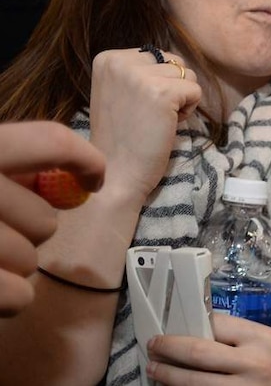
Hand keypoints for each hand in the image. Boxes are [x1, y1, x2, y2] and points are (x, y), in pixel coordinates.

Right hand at [0, 121, 104, 316]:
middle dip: (28, 231)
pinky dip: (8, 298)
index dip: (85, 161)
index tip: (93, 180)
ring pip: (30, 261)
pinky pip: (19, 296)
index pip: (51, 142)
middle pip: (45, 220)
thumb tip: (71, 184)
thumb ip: (13, 170)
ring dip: (11, 265)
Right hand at [88, 48, 200, 201]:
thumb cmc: (121, 138)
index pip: (155, 55)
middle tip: (151, 115)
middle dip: (172, 87)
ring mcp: (141, 76)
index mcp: (108, 58)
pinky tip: (168, 125)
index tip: (137, 106)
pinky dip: (190, 110)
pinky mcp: (163, 93)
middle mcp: (121, 62)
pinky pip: (196, 90)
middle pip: (173, 61)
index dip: (157, 83)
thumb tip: (172, 61)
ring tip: (158, 120)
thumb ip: (138, 72)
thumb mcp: (118, 92)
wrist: (115, 173)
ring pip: (188, 75)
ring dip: (181, 99)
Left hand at [146, 314, 270, 385]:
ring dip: (168, 375)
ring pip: (193, 382)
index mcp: (262, 338)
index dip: (194, 322)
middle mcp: (250, 362)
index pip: (216, 323)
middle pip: (197, 352)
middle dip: (169, 348)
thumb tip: (239, 321)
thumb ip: (267, 327)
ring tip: (153, 369)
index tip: (180, 321)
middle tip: (153, 344)